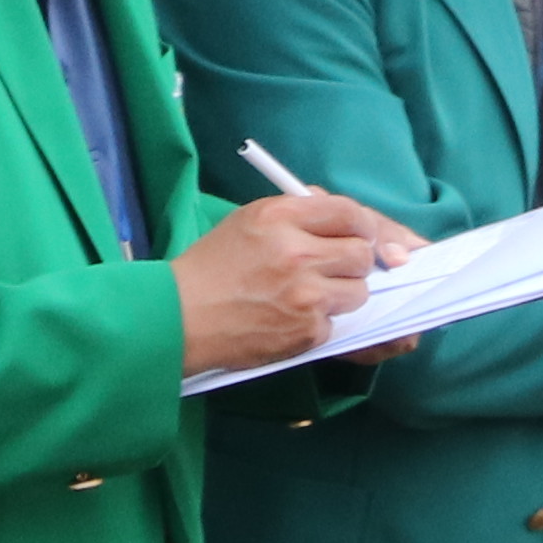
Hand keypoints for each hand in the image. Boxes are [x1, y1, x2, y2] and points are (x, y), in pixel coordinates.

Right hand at [173, 189, 412, 376]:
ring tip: (309, 296)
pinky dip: (319, 323)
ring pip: (358, 291)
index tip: (362, 236)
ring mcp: (305, 293)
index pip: (349, 212)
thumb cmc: (213, 267)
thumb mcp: (249, 222)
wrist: (179, 317)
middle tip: (333, 269)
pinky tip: (290, 319)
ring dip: (342, 294)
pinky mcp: (306, 330)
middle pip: (362, 253)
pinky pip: (336, 323)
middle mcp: (297, 251)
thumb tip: (347, 218)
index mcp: (281, 216)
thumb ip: (298, 215)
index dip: (363, 226)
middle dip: (354, 262)